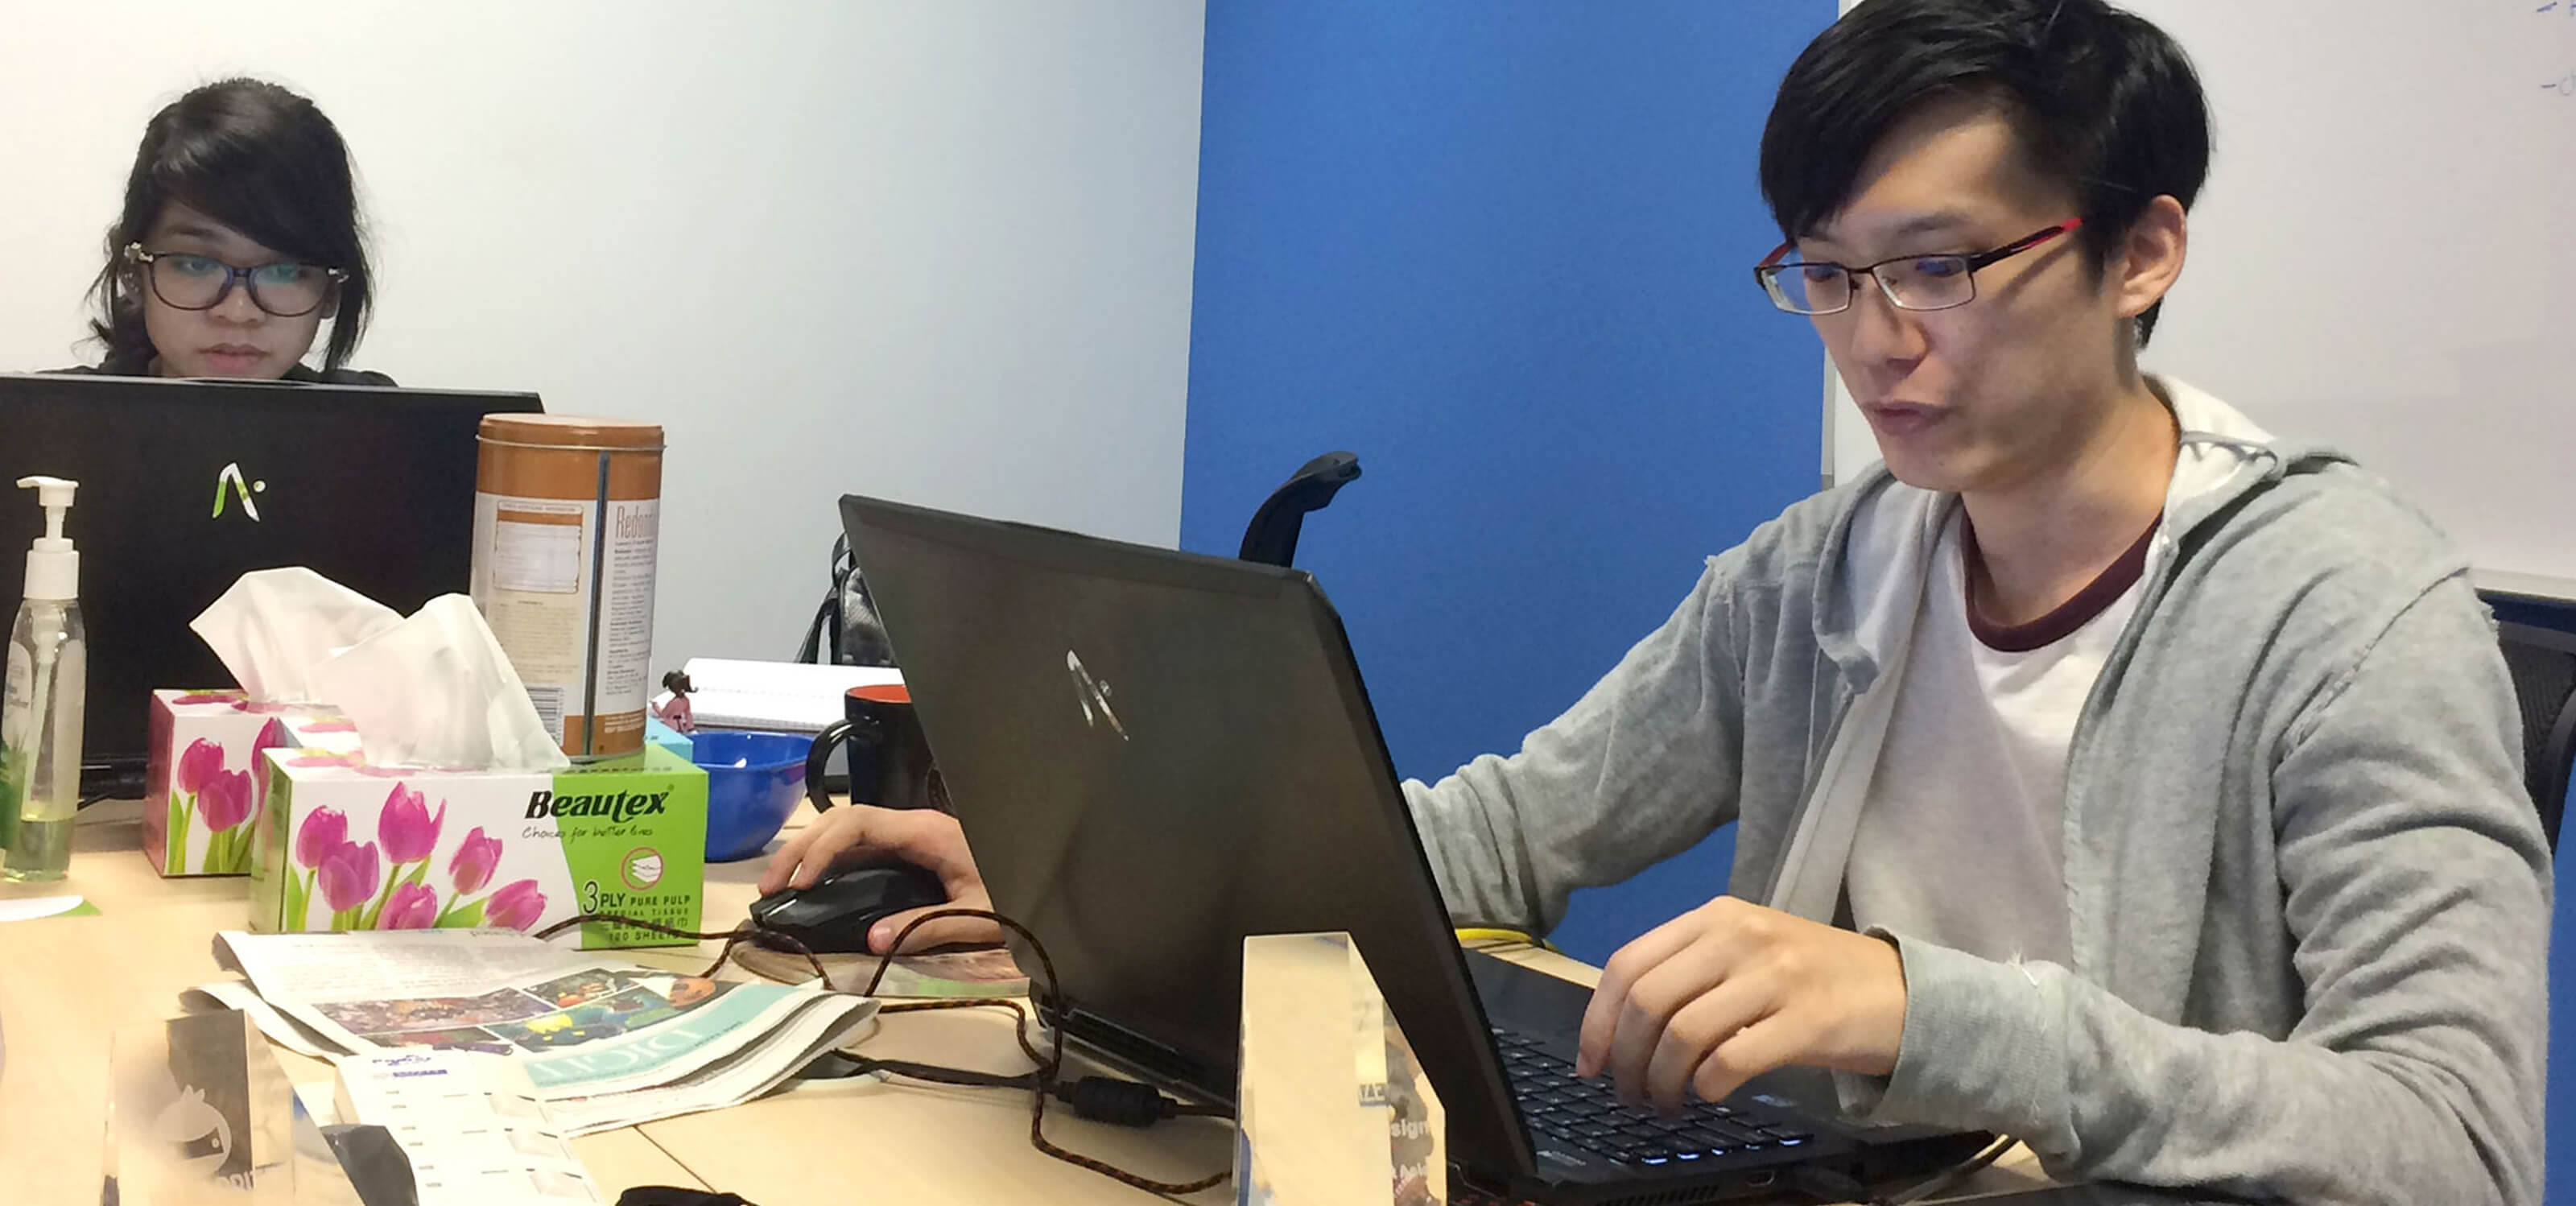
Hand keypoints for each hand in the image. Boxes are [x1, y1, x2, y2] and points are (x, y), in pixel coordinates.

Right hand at [757, 804, 1001, 952]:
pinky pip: (863, 845)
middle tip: (769, 886)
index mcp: (927, 831)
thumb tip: (873, 941)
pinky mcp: (913, 848)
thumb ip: (927, 926)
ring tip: (780, 885)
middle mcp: (914, 825)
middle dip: (802, 848)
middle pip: (843, 820)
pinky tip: (813, 884)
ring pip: (849, 830)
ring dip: (811, 851)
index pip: (858, 823)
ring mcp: (912, 834)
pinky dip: (832, 860)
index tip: (800, 881)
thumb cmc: (1018, 889)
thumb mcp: (978, 915)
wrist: (1050, 875)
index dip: (822, 848)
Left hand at [1576, 896, 1906, 1113]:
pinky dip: (1707, 1085)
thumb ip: (1688, 973)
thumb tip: (1617, 1027)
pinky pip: (1730, 1059)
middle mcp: (1740, 936)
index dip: (1598, 1020)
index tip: (1590, 1063)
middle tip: (1630, 1094)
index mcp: (1716, 918)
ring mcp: (1775, 975)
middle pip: (1648, 1001)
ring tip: (1666, 1102)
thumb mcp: (1747, 953)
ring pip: (1681, 1033)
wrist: (1903, 992)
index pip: (1628, 963)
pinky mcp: (1806, 1019)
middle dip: (1626, 1059)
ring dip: (1661, 1080)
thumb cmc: (1814, 978)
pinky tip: (1710, 1093)